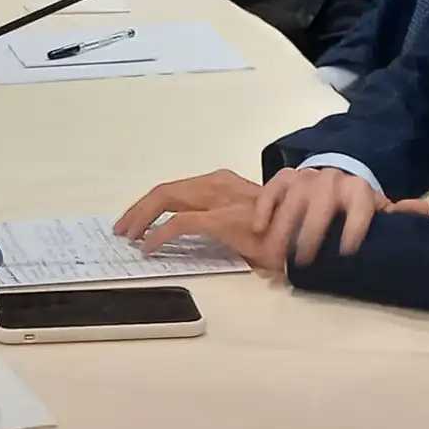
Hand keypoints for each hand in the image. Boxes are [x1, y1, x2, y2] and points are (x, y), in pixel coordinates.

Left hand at [114, 170, 286, 273]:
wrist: (306, 234)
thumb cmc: (279, 231)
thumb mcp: (243, 218)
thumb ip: (218, 218)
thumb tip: (189, 230)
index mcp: (222, 182)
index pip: (177, 188)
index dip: (150, 203)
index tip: (135, 219)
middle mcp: (217, 183)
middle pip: (165, 190)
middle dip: (138, 209)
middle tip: (122, 228)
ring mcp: (219, 199)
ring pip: (166, 198)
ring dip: (141, 217)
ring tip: (129, 236)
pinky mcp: (221, 219)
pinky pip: (178, 223)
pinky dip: (157, 234)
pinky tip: (148, 247)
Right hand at [252, 166, 394, 265]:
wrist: (331, 180)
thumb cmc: (352, 204)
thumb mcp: (375, 209)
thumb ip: (396, 214)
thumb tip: (423, 211)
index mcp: (358, 188)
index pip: (360, 205)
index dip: (355, 227)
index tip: (347, 252)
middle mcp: (331, 179)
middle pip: (322, 202)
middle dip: (312, 232)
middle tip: (304, 260)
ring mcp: (305, 177)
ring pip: (293, 197)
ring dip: (285, 226)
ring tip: (279, 254)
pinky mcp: (283, 178)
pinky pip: (271, 190)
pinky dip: (264, 208)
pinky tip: (260, 230)